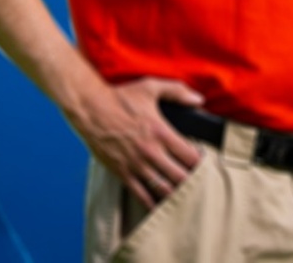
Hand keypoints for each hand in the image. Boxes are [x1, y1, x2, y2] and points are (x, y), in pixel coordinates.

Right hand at [70, 77, 204, 209]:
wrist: (88, 107)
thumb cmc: (119, 97)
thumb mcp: (149, 87)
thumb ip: (177, 91)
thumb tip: (199, 99)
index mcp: (161, 132)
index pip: (192, 157)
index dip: (202, 164)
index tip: (204, 163)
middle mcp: (151, 152)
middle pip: (182, 177)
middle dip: (193, 181)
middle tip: (197, 182)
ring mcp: (136, 164)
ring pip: (164, 189)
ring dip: (176, 193)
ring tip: (182, 193)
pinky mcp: (122, 172)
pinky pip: (142, 195)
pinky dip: (153, 203)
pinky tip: (160, 205)